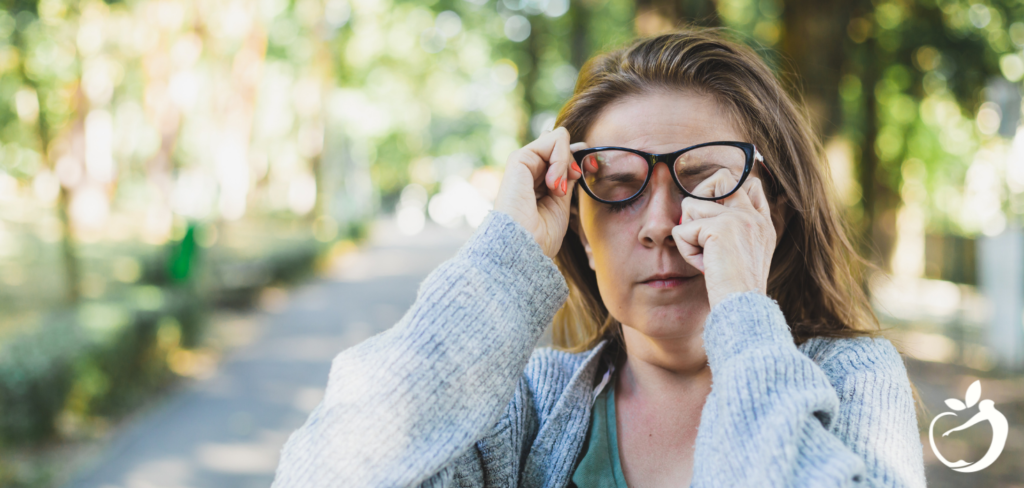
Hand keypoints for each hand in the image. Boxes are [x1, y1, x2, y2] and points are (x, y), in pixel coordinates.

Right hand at [494, 127, 585, 258]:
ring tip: (557, 190)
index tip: (589, 169)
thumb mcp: (561, 201)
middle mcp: (529, 170)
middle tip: (575, 179)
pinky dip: (561, 160)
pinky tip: (553, 184)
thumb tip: (577, 151)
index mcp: (537, 181)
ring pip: (559, 138)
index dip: (577, 157)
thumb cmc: (542, 234)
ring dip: (566, 163)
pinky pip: (553, 141)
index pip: (560, 154)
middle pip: (561, 145)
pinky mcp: (519, 158)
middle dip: (575, 159)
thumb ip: (566, 177)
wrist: (525, 246)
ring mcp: (524, 163)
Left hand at [670, 170, 775, 308]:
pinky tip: (704, 266)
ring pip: (690, 205)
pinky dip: (686, 251)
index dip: (725, 192)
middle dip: (699, 199)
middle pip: (719, 178)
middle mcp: (752, 216)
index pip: (748, 184)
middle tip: (700, 230)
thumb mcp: (743, 255)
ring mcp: (738, 219)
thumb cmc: (738, 290)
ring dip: (689, 234)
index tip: (716, 221)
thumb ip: (734, 230)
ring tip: (705, 257)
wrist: (744, 307)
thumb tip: (706, 208)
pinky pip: (682, 230)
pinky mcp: (719, 229)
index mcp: (761, 222)